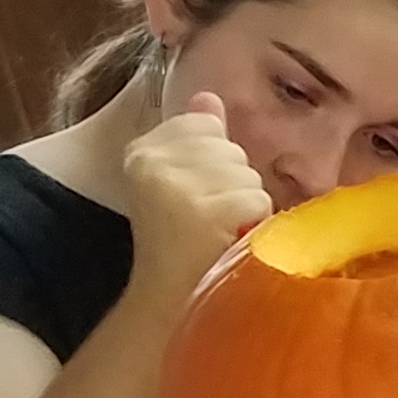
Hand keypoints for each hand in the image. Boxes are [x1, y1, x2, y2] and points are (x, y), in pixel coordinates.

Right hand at [121, 93, 272, 301]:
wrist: (169, 300)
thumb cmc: (180, 243)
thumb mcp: (178, 184)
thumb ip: (195, 139)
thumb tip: (209, 98)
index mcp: (141, 151)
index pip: (202, 123)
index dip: (214, 161)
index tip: (196, 196)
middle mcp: (152, 163)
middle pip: (229, 149)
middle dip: (233, 184)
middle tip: (210, 220)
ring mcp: (177, 186)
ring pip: (247, 174)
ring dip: (246, 204)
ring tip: (219, 231)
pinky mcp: (206, 210)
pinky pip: (256, 198)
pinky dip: (254, 221)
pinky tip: (229, 239)